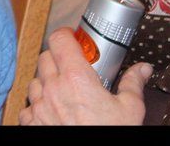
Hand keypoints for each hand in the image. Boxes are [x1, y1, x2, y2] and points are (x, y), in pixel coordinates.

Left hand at [18, 28, 149, 125]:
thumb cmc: (109, 134)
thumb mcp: (129, 109)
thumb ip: (132, 84)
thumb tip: (141, 70)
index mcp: (76, 79)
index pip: (59, 40)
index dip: (66, 35)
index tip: (74, 38)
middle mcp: (53, 88)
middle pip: (45, 57)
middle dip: (58, 58)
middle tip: (74, 67)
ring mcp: (39, 104)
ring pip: (35, 79)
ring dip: (47, 81)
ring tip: (65, 91)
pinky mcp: (31, 120)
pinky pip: (28, 104)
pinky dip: (38, 103)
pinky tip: (53, 109)